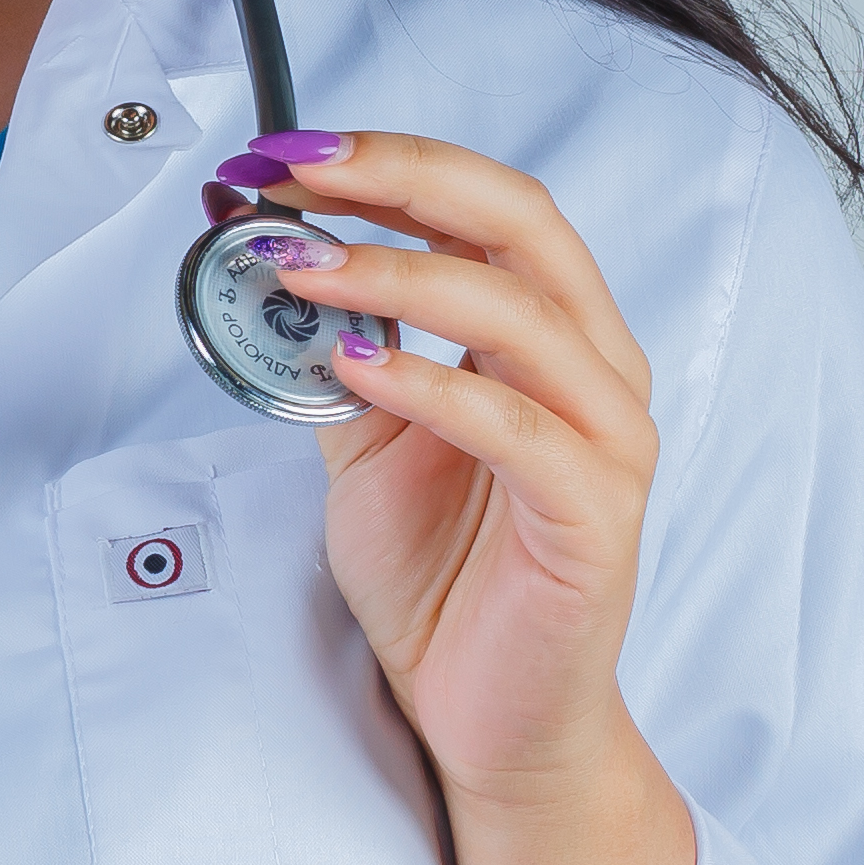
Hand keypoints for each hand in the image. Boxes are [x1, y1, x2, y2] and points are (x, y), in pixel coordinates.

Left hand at [248, 130, 657, 800]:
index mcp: (550, 334)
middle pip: (522, 225)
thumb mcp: (364, 438)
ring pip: (522, 315)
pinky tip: (356, 366)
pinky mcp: (594, 518)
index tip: (283, 151)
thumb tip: (256, 257)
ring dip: (400, 276)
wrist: (489, 713)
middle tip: (293, 172)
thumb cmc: (444, 574)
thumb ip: (330, 348)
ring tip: (299, 266)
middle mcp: (596, 369)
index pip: (486, 207)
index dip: (389, 163)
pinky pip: (521, 430)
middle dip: (401, 181)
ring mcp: (608, 442)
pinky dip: (435, 386)